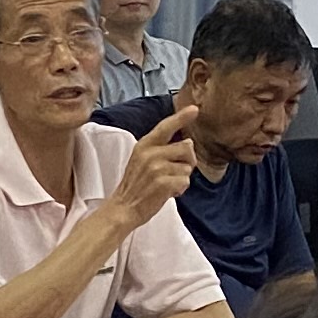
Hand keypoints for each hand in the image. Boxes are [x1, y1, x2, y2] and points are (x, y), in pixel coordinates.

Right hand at [108, 109, 200, 228]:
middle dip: (188, 161)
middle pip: (187, 147)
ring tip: (166, 184)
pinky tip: (167, 192)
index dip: (181, 117)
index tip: (194, 109)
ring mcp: (156, 168)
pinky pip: (185, 182)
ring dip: (182, 178)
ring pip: (187, 167)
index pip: (166, 126)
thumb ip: (161, 149)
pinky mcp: (163, 183)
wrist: (123, 208)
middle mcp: (150, 153)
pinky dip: (180, 189)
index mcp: (145, 145)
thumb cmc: (135, 185)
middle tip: (176, 172)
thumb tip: (188, 143)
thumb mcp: (142, 159)